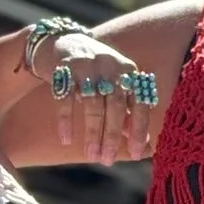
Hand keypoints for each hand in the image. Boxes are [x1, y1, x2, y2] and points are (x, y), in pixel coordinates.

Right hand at [37, 30, 157, 161]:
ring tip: (91, 155)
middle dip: (112, 136)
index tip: (135, 154)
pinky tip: (66, 139)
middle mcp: (111, 66)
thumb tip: (141, 142)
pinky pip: (67, 99)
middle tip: (107, 160)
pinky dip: (67, 121)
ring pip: (93, 105)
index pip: (140, 102)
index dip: (139, 129)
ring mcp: (88, 66)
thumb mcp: (114, 86)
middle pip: (116, 106)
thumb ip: (127, 110)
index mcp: (129, 71)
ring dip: (92, 133)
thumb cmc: (94, 73)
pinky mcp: (65, 68)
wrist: (61, 43)